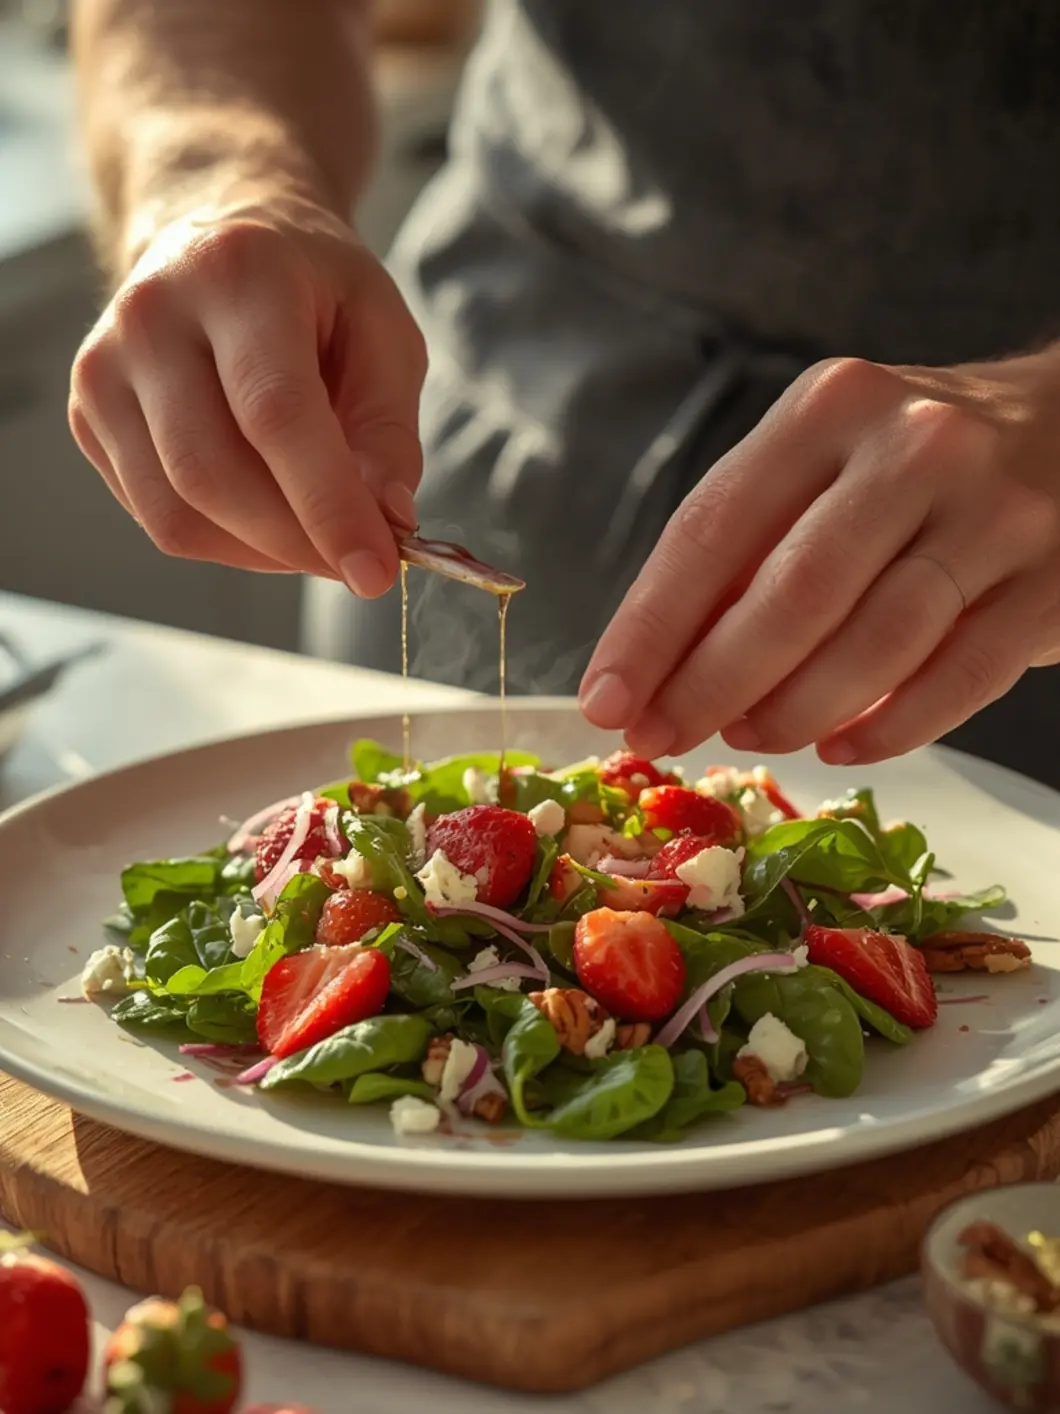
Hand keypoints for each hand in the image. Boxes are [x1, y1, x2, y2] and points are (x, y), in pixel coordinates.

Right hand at [69, 197, 426, 595]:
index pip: (275, 414)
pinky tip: (268, 515)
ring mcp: (104, 368)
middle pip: (214, 475)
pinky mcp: (88, 416)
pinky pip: (158, 518)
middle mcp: (151, 315)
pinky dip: (226, 542)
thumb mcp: (384, 332)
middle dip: (297, 542)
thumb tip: (386, 519)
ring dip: (263, 552)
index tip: (375, 572)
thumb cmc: (312, 292)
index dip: (327, 505)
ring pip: (177, 513)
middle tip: (358, 561)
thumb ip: (388, 428)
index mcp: (237, 274)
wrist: (215, 235)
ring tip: (317, 535)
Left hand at [580, 353, 1059, 764]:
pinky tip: (840, 746)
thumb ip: (745, 552)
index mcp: (828, 410)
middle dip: (710, 683)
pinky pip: (960, 680)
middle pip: (792, 594)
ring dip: (794, 710)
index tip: (607, 700)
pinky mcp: (1051, 583)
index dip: (650, 628)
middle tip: (664, 737)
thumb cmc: (909, 466)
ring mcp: (994, 516)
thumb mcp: (819, 465)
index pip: (713, 528)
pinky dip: (889, 728)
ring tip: (750, 735)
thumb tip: (655, 673)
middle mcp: (915, 449)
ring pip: (876, 643)